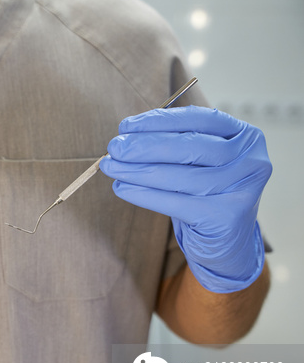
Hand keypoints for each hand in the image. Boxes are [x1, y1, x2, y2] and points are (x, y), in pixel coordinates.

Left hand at [100, 106, 271, 292]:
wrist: (226, 242)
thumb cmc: (206, 194)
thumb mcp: (198, 163)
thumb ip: (172, 144)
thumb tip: (126, 137)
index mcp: (246, 137)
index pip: (199, 120)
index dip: (159, 121)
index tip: (126, 126)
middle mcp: (251, 161)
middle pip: (188, 147)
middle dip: (144, 146)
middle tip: (113, 147)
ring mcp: (242, 190)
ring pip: (178, 176)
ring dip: (137, 170)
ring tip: (110, 167)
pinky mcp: (225, 217)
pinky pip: (174, 202)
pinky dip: (143, 194)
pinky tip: (121, 188)